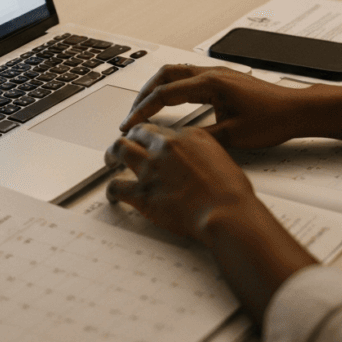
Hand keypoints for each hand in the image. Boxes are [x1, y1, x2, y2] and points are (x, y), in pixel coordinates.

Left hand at [106, 122, 318, 320]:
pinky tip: (112, 195)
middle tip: (126, 145)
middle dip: (129, 138)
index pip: (162, 129)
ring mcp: (151, 168)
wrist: (227, 212)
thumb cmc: (231, 192)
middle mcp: (167, 146)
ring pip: (120, 149)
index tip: (150, 141)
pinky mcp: (143, 193)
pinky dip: (111, 190)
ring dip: (112, 155)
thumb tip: (197, 160)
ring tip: (110, 160)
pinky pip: (116, 186)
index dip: (152, 136)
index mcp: (189, 136)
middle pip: (137, 132)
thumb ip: (204, 154)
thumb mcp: (222, 159)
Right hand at [120, 64, 305, 148]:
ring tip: (144, 108)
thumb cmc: (272, 119)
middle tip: (131, 115)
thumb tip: (176, 143)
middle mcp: (212, 74)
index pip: (165, 93)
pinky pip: (189, 77)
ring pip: (176, 73)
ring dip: (157, 88)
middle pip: (165, 75)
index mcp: (211, 84)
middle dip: (143, 94)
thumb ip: (201, 138)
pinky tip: (170, 103)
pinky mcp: (223, 80)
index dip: (143, 110)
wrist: (296, 110)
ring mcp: (218, 74)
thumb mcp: (233, 136)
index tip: (130, 124)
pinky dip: (172, 88)